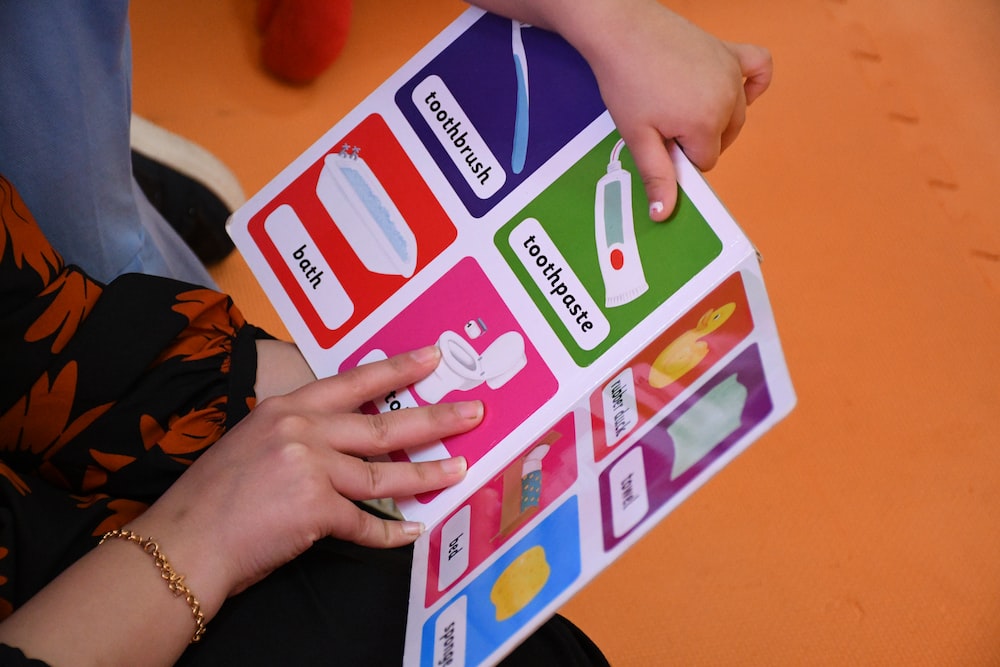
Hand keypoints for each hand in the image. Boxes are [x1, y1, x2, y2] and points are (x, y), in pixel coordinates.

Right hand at [128, 345, 480, 615]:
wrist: (182, 541)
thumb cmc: (213, 497)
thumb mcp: (253, 442)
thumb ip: (298, 434)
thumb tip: (342, 441)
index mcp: (287, 408)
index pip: (353, 382)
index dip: (397, 370)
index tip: (431, 358)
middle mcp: (302, 430)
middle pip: (383, 426)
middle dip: (435, 419)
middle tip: (473, 412)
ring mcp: (310, 467)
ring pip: (384, 474)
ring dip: (427, 476)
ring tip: (459, 469)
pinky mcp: (316, 508)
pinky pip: (365, 524)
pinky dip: (390, 534)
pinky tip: (412, 534)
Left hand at [578, 4, 771, 218]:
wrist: (621, 30)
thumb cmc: (626, 81)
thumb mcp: (637, 136)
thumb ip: (657, 176)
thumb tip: (664, 214)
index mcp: (706, 122)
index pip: (705, 161)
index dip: (680, 156)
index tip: (660, 139)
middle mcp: (728, 97)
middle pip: (723, 138)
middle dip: (696, 138)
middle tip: (664, 120)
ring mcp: (732, 72)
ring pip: (736, 113)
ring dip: (714, 116)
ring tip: (679, 102)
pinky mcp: (731, 51)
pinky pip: (759, 69)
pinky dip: (750, 84)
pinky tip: (732, 91)